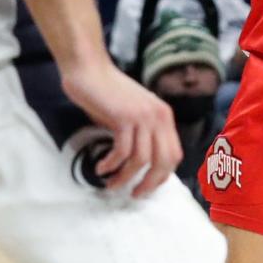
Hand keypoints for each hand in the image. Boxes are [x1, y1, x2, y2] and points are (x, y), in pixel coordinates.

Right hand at [63, 59, 182, 197]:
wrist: (88, 68)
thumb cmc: (106, 93)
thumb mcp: (132, 114)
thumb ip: (140, 134)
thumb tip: (140, 166)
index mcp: (163, 115)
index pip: (174, 154)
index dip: (162, 175)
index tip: (146, 186)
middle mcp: (158, 115)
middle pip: (163, 161)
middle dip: (149, 183)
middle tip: (134, 194)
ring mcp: (142, 115)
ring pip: (141, 160)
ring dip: (124, 177)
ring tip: (110, 184)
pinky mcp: (123, 116)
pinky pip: (122, 151)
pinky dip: (111, 164)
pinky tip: (101, 167)